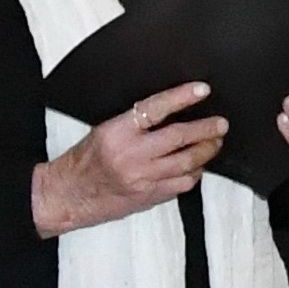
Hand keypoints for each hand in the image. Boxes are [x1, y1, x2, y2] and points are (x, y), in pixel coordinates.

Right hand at [36, 84, 225, 233]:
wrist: (68, 195)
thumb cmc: (83, 163)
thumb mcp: (103, 131)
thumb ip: (135, 123)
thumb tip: (168, 111)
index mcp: (116, 132)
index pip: (155, 109)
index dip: (182, 97)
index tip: (201, 90)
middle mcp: (131, 155)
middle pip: (179, 138)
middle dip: (206, 129)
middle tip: (220, 123)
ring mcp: (143, 178)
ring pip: (186, 162)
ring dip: (206, 151)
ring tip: (215, 142)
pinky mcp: (150, 197)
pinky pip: (182, 184)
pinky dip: (194, 173)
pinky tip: (197, 167)